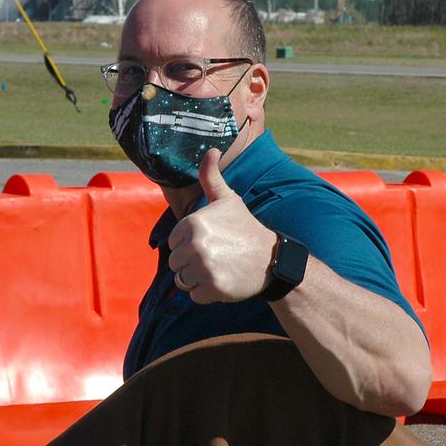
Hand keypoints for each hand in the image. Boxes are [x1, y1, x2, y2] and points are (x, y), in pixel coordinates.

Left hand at [166, 149, 277, 303]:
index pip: (173, 243)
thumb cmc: (245, 228)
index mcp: (193, 223)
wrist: (272, 258)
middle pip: (175, 263)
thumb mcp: (227, 200)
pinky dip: (206, 294)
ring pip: (182, 281)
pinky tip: (223, 281)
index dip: (189, 245)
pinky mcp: (213, 289)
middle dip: (192, 263)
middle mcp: (196, 245)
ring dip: (198, 279)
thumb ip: (211, 177)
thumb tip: (210, 149)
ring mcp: (204, 268)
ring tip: (219, 269)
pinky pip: (194, 296)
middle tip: (217, 257)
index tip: (211, 242)